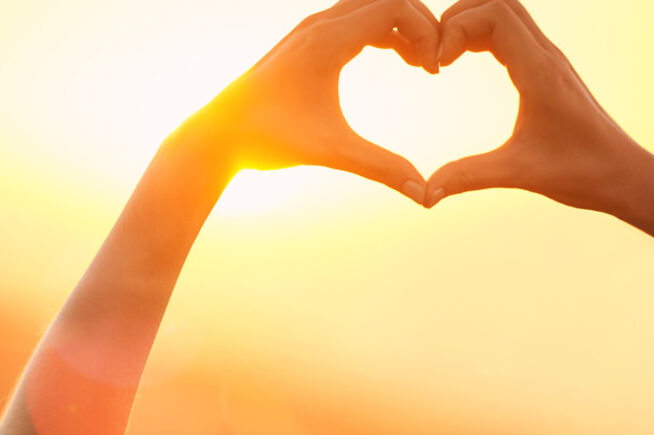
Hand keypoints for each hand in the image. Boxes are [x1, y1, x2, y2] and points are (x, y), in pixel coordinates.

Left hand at [181, 0, 442, 204]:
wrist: (218, 135)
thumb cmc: (269, 140)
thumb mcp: (332, 152)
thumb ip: (382, 167)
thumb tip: (424, 195)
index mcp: (327, 40)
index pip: (395, 7)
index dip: (426, 32)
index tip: (435, 70)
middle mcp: (319, 25)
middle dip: (420, 25)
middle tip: (434, 65)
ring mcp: (310, 30)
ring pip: (371, 7)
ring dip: (402, 28)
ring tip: (421, 65)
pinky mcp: (306, 40)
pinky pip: (356, 19)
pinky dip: (384, 32)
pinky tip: (398, 61)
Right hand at [424, 0, 653, 210]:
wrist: (625, 174)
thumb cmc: (582, 172)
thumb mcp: (519, 173)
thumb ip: (469, 177)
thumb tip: (426, 194)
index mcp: (540, 72)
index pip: (495, 15)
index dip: (456, 28)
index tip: (437, 66)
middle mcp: (547, 56)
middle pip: (498, 2)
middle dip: (458, 18)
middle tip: (435, 55)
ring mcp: (549, 60)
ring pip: (506, 13)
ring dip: (470, 23)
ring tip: (444, 57)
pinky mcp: (548, 69)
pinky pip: (512, 32)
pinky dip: (482, 35)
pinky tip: (464, 60)